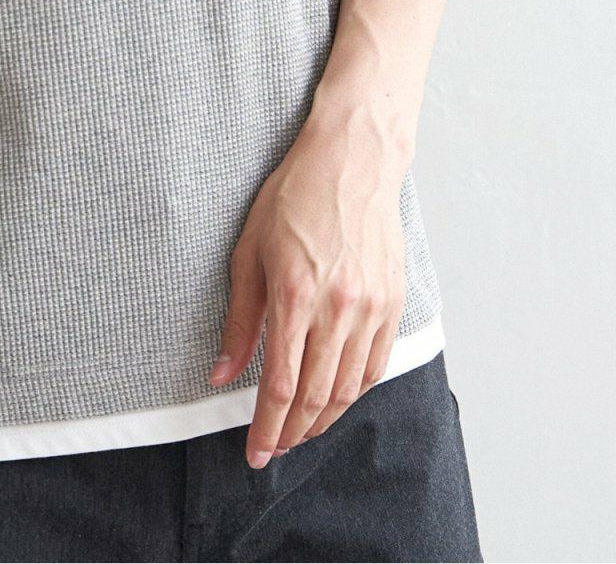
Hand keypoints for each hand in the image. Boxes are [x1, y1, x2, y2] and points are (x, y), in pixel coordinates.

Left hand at [208, 115, 407, 468]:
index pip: (282, 385)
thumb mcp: (250, 250)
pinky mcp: (392, 302)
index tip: (253, 453)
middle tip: (272, 450)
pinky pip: (375, 365)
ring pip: (349, 389)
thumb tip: (223, 374)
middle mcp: (338, 307)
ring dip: (324, 420)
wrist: (352, 162)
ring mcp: (371, 307)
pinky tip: (336, 399)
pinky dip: (354, 392)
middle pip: (316, 397)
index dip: (266, 428)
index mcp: (295, 294)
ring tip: (300, 432)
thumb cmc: (294, 198)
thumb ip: (240, 319)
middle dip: (292, 433)